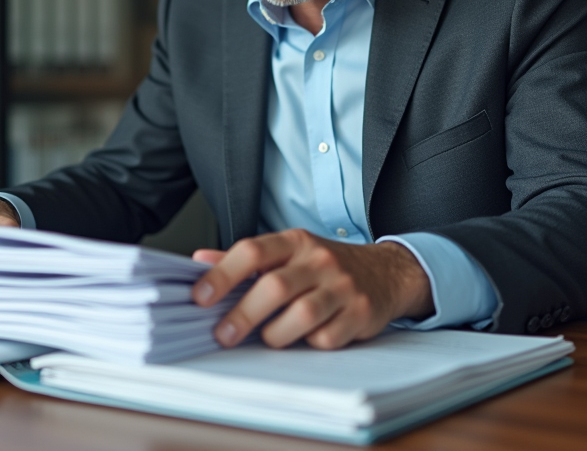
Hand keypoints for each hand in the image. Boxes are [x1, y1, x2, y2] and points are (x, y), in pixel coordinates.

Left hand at [191, 229, 433, 349]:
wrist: (387, 272)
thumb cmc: (325, 267)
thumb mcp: (288, 253)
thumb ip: (245, 260)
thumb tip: (199, 260)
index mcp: (295, 242)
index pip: (252, 251)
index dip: (222, 274)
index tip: (200, 298)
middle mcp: (319, 260)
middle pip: (274, 287)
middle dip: (243, 315)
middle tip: (223, 335)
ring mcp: (342, 287)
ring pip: (301, 315)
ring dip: (275, 334)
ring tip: (266, 339)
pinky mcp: (361, 313)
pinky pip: (327, 337)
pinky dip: (310, 344)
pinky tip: (306, 339)